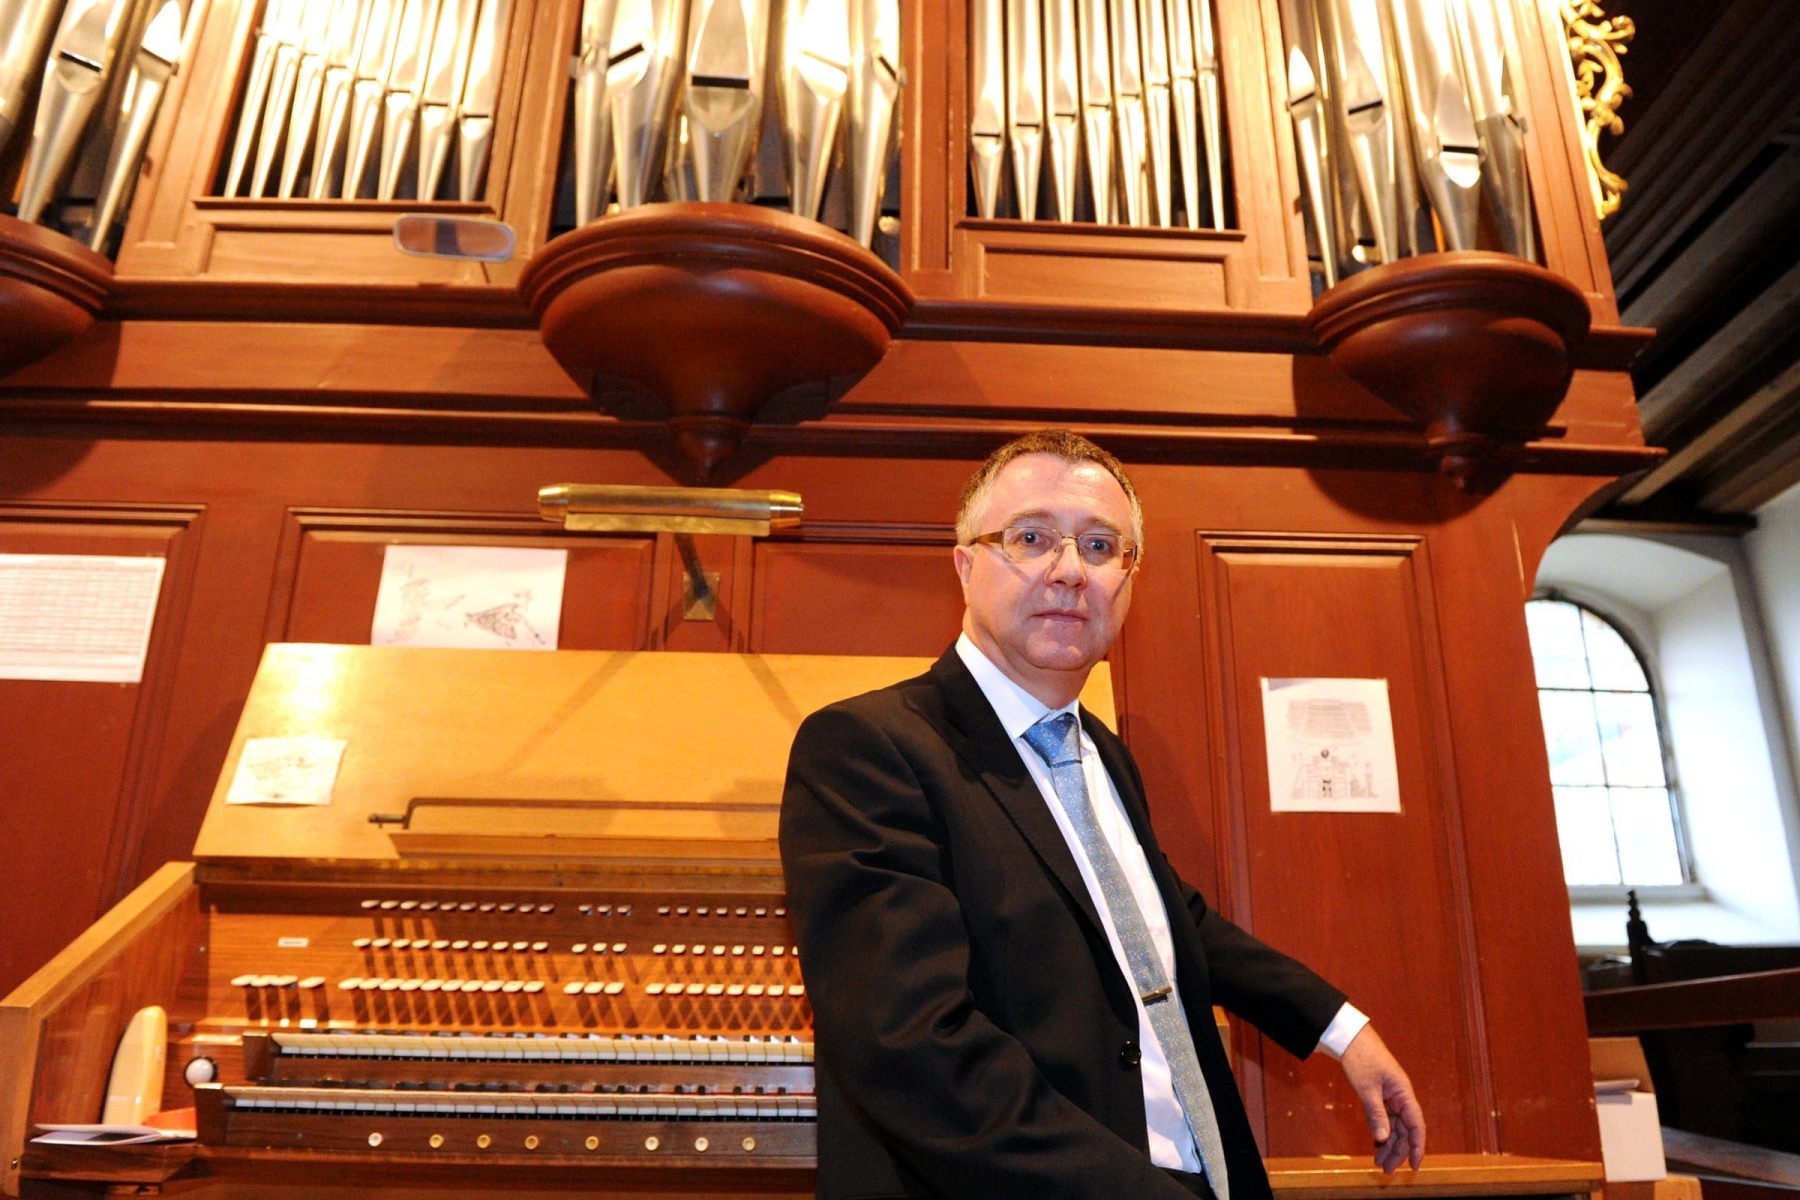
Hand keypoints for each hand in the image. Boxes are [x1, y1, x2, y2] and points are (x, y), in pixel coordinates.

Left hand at [1338, 1026, 1424, 1171]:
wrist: (1350, 1038)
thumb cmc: (1361, 1058)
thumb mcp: (1366, 1088)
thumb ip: (1376, 1114)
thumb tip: (1383, 1139)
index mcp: (1404, 1093)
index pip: (1417, 1125)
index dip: (1418, 1147)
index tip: (1414, 1166)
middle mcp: (1401, 1097)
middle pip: (1405, 1130)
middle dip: (1398, 1151)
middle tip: (1386, 1169)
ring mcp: (1392, 1097)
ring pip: (1395, 1126)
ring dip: (1389, 1144)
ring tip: (1378, 1162)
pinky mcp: (1382, 1095)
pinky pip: (1386, 1119)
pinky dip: (1382, 1132)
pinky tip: (1376, 1144)